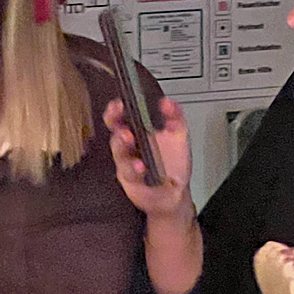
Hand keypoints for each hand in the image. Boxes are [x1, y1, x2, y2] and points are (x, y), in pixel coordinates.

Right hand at [103, 96, 192, 221]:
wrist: (173, 191)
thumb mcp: (178, 135)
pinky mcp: (129, 179)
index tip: (120, 104)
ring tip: (130, 140)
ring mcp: (127, 162)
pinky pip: (128, 173)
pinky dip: (134, 168)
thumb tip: (168, 103)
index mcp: (138, 131)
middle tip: (122, 120)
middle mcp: (129, 145)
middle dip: (114, 123)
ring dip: (122, 144)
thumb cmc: (171, 163)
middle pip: (114, 130)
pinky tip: (141, 166)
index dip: (116, 109)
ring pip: (119, 151)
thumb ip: (175, 116)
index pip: (122, 116)